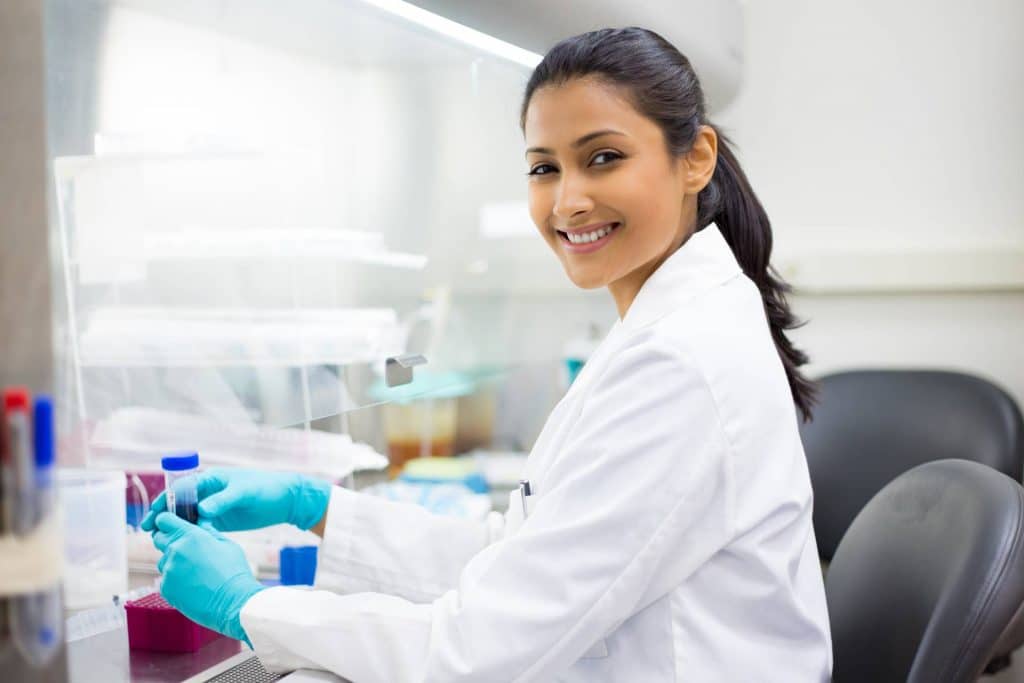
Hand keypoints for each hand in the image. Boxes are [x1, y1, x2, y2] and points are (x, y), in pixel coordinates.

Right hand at [141, 469, 331, 532]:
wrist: (286, 499)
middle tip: (147, 530)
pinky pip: (199, 528)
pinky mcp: (219, 521)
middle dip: (162, 516)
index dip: (165, 501)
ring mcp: (213, 507)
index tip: (153, 514)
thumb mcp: (244, 492)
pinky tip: (178, 546)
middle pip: (179, 505)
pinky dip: (188, 535)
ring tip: (158, 541)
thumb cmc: (265, 488)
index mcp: (211, 479)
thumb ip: (223, 500)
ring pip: (186, 518)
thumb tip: (201, 510)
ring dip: (173, 527)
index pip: (181, 489)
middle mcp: (208, 492)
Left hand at [151, 512, 264, 643]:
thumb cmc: (234, 572)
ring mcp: (168, 571)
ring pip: (163, 561)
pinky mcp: (166, 588)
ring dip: (173, 562)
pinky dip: (175, 581)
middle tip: (185, 549)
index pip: (164, 519)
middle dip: (168, 540)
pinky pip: (166, 579)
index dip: (166, 521)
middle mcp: (175, 550)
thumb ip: (209, 532)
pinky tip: (193, 586)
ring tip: (195, 573)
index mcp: (191, 535)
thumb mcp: (227, 544)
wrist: (233, 603)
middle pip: (159, 538)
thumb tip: (199, 525)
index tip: (170, 524)